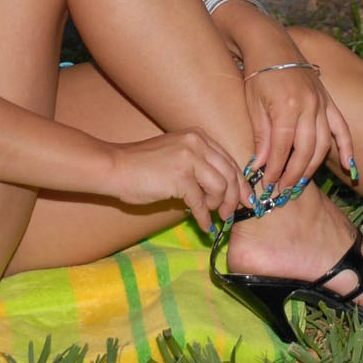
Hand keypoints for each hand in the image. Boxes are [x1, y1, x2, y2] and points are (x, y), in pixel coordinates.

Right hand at [107, 130, 248, 233]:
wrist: (115, 167)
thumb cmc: (142, 165)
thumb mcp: (177, 155)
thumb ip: (199, 166)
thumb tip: (222, 191)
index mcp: (198, 136)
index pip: (230, 160)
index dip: (241, 183)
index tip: (246, 199)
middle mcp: (197, 143)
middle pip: (230, 174)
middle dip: (235, 197)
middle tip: (231, 214)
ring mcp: (190, 159)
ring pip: (221, 188)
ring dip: (218, 206)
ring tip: (211, 215)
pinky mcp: (181, 177)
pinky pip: (201, 202)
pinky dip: (204, 217)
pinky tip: (203, 226)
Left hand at [242, 58, 353, 192]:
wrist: (271, 42)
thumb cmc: (257, 73)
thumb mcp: (253, 104)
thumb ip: (261, 136)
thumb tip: (260, 167)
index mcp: (287, 106)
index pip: (283, 149)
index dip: (275, 170)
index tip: (267, 185)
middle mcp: (309, 106)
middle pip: (305, 151)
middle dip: (293, 175)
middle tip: (282, 192)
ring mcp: (322, 103)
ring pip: (323, 145)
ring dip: (312, 167)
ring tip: (299, 184)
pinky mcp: (328, 101)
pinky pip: (342, 129)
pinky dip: (347, 149)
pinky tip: (350, 168)